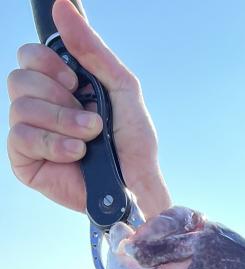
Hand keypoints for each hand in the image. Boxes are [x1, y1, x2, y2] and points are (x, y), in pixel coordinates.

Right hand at [7, 0, 170, 216]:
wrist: (137, 187)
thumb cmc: (133, 144)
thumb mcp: (120, 86)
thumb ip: (91, 48)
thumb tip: (61, 6)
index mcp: (59, 87)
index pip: (29, 55)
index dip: (47, 62)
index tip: (75, 82)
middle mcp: (41, 107)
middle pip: (19, 77)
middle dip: (58, 97)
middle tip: (89, 118)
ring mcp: (31, 135)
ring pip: (20, 106)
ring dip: (62, 121)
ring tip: (88, 139)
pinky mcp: (25, 162)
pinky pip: (20, 136)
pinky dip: (53, 143)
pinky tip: (76, 153)